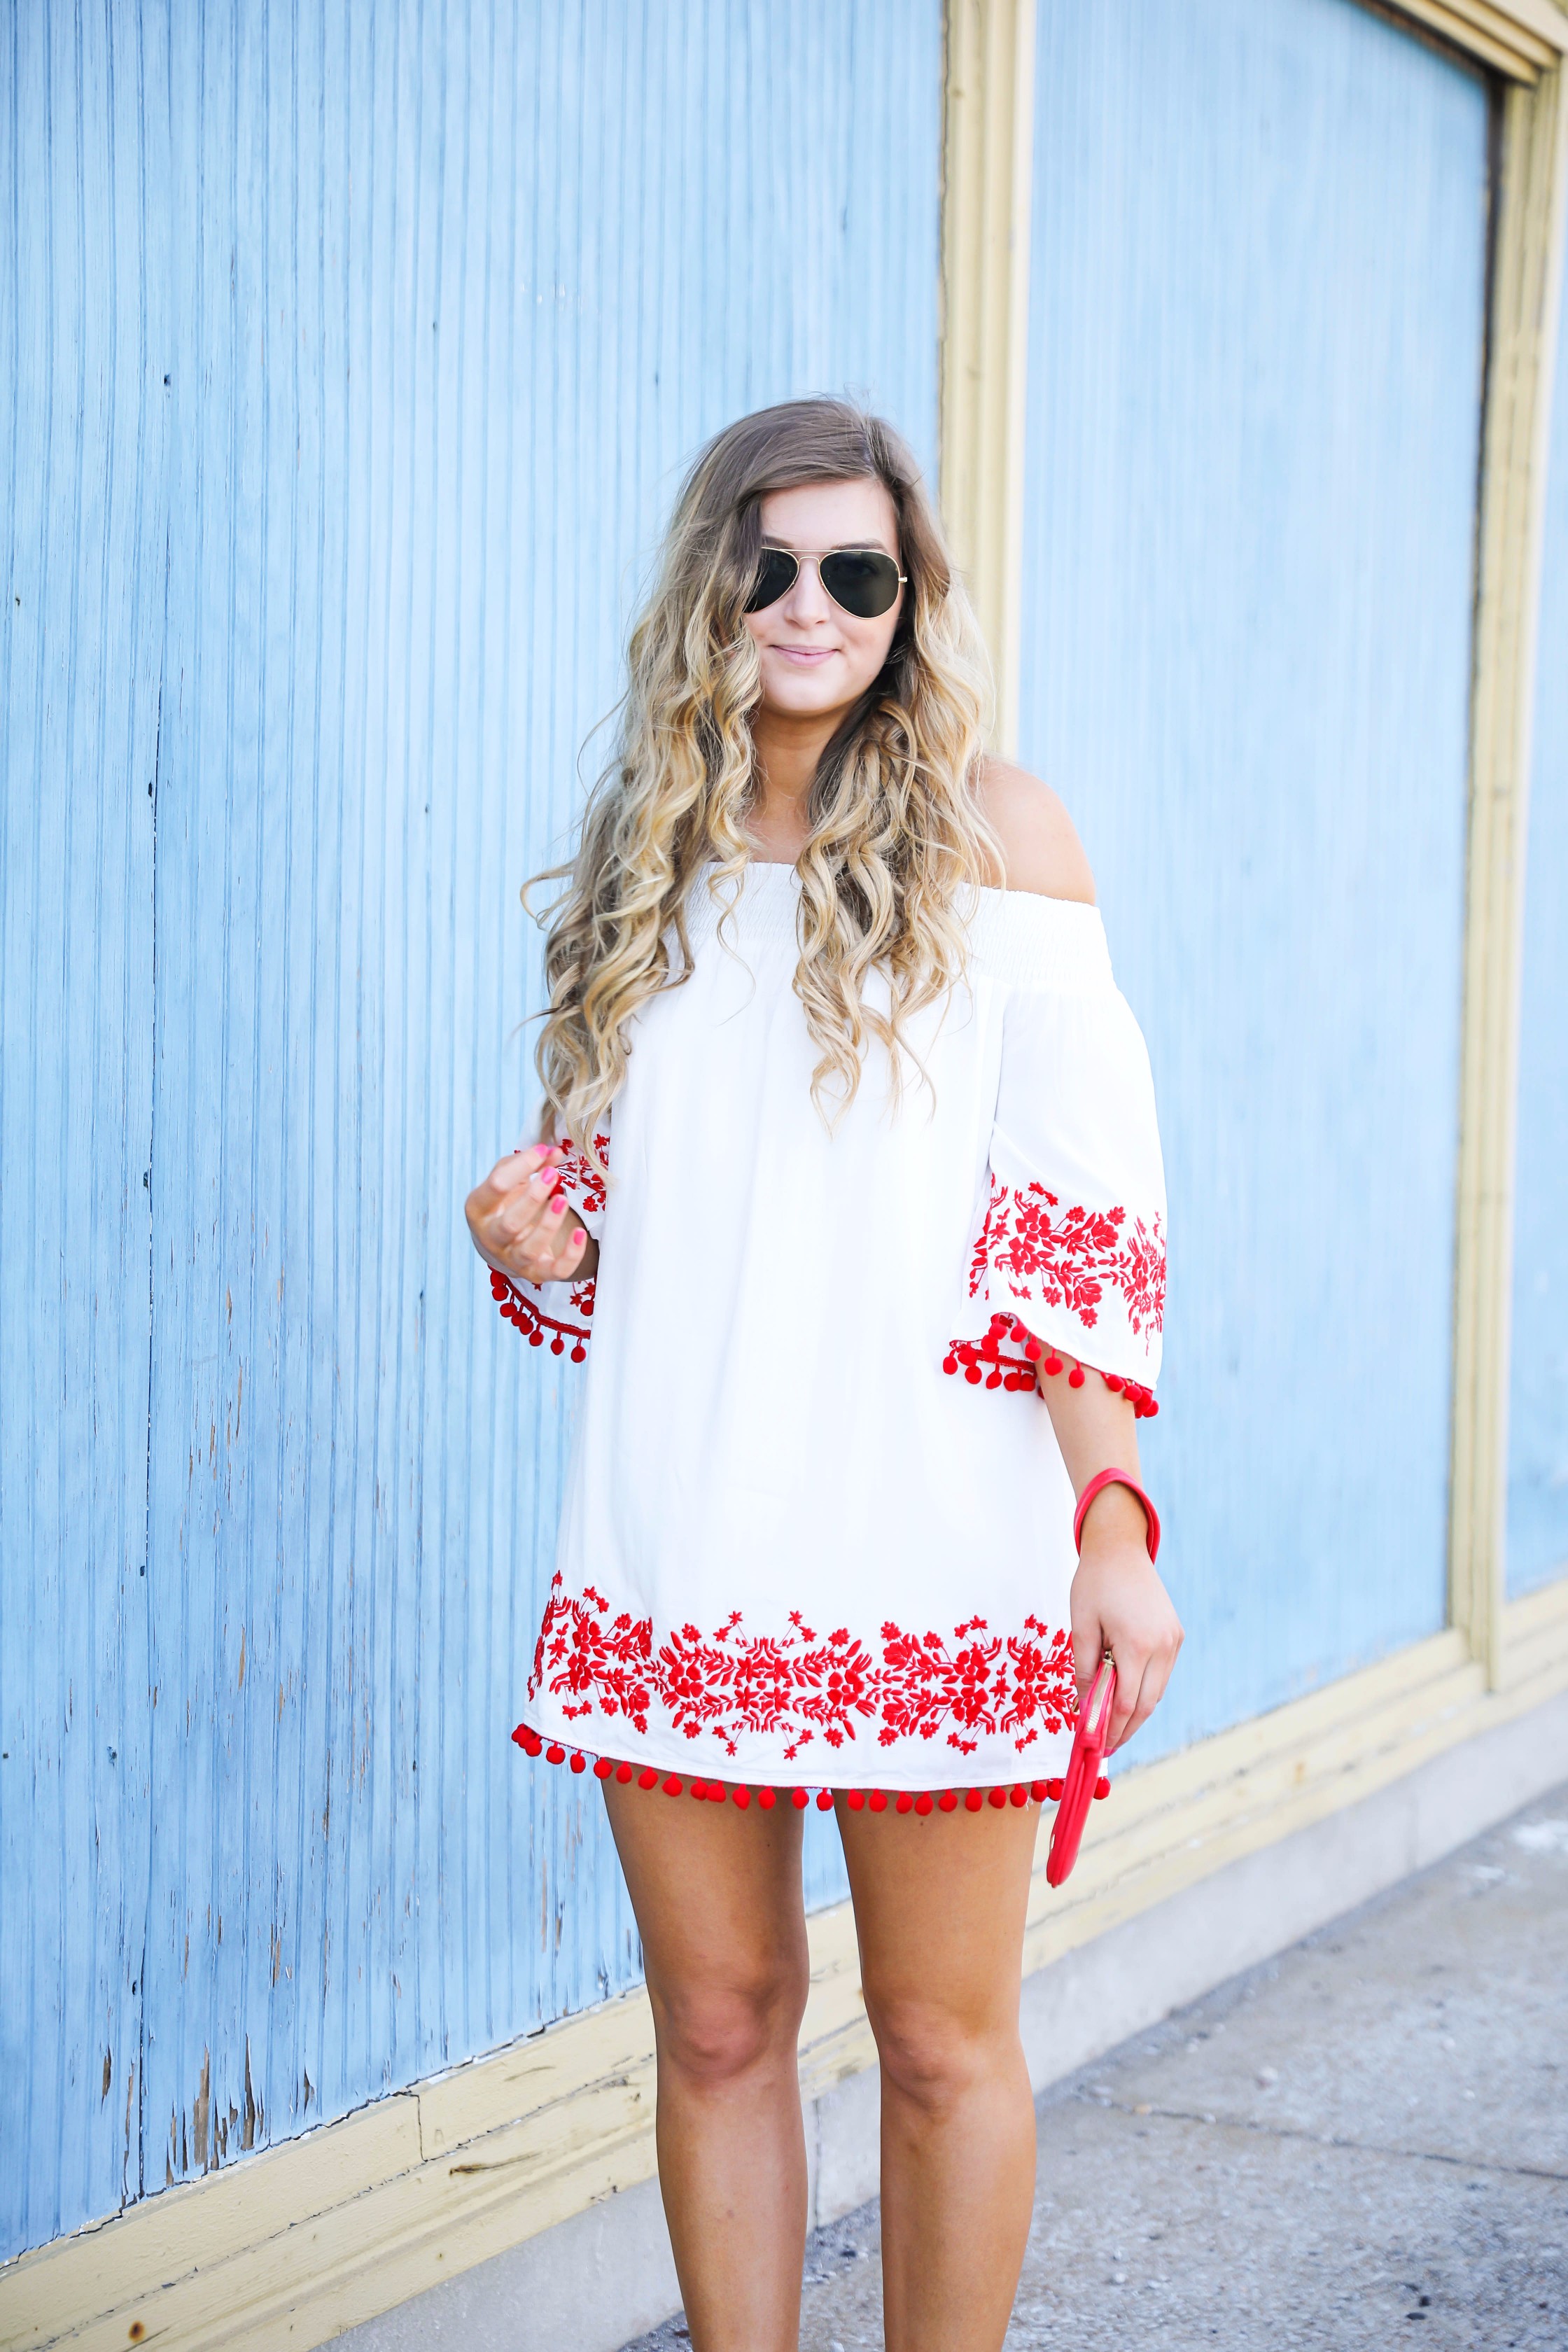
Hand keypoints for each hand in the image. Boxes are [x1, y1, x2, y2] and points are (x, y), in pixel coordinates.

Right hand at [465, 1144, 595, 1286]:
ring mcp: (513, 1258)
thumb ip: (531, 1163)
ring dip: (548, 1225)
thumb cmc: (506, 1202)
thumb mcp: (512, 1179)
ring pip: (530, 1249)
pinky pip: (555, 1271)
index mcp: (479, 1208)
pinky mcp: (536, 1273)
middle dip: (532, 1198)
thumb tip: (555, 1152)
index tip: (542, 1152)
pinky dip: (571, 1255)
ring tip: (563, 1199)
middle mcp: (491, 1238)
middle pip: (510, 1224)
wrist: (503, 1241)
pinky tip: (581, 1234)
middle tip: (552, 1174)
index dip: (521, 1166)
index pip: (496, 1187)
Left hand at [1068, 1483, 1182, 1752]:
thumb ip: (1084, 1671)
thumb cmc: (1094, 1584)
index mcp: (1137, 1644)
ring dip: (1135, 1711)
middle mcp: (1163, 1646)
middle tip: (1104, 1746)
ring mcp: (1174, 1641)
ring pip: (1156, 1692)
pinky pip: (1161, 1674)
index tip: (1095, 1748)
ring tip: (1113, 1727)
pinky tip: (1126, 1697)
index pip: (1125, 1704)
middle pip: (1145, 1705)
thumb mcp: (1081, 1626)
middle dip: (1124, 1729)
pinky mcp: (1176, 1635)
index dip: (1110, 1730)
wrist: (1121, 1548)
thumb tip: (1084, 1709)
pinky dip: (1145, 1690)